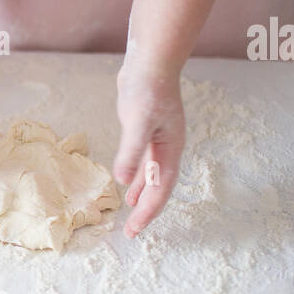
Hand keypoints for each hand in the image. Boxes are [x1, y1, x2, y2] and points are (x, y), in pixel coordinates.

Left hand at [113, 66, 185, 237]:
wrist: (149, 62)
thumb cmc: (148, 89)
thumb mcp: (138, 122)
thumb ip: (131, 152)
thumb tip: (123, 181)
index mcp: (170, 150)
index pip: (161, 190)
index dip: (148, 213)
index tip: (134, 230)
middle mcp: (167, 149)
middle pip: (158, 188)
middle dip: (146, 210)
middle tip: (131, 231)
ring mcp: (157, 141)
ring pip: (151, 176)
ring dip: (142, 195)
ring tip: (131, 213)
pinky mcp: (145, 133)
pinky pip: (142, 163)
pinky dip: (136, 176)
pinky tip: (127, 184)